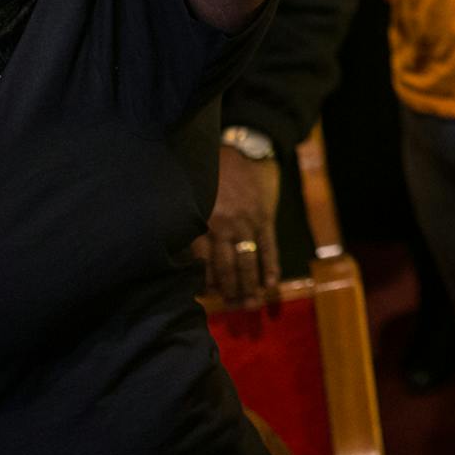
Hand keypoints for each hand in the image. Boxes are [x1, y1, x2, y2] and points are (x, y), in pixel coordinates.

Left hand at [195, 144, 281, 305]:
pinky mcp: (266, 218)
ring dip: (249, 285)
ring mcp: (247, 223)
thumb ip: (192, 219)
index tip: (208, 298)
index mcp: (203, 221)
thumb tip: (183, 249)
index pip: (202, 261)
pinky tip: (271, 283)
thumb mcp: (196, 194)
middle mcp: (223, 226)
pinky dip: (270, 266)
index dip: (205, 282)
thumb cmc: (214, 169)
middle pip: (225, 267)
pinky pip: (269, 247)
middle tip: (232, 307)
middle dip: (229, 290)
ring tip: (250, 304)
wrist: (245, 146)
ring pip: (246, 261)